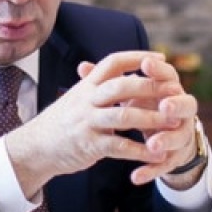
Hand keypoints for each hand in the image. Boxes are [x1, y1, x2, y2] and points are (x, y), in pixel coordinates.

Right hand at [4, 51, 182, 197]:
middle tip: (176, 92)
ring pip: (123, 115)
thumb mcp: (77, 96)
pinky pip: (119, 146)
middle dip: (151, 87)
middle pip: (122, 86)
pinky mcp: (89, 145)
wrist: (36, 147)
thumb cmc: (63, 120)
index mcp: (87, 85)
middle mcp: (86, 100)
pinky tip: (156, 153)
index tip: (161, 59)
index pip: (113, 62)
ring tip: (173, 124)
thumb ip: (97, 82)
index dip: (138, 58)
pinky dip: (139, 150)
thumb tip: (119, 65)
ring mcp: (87, 122)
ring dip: (151, 119)